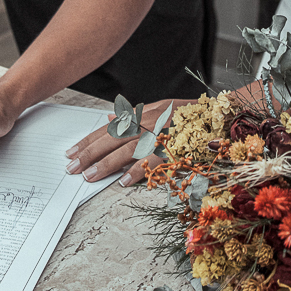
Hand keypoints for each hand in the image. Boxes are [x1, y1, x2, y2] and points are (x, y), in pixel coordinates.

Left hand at [64, 98, 194, 186]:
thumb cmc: (190, 115)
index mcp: (142, 114)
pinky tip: (123, 181)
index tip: (71, 152)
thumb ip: (134, 114)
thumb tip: (110, 116)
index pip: (108, 128)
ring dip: (106, 164)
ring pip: (127, 150)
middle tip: (72, 168)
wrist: (219, 116)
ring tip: (90, 176)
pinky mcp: (174, 149)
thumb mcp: (160, 108)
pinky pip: (153, 161)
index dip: (89, 140)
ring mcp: (160, 135)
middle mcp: (148, 122)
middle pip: (112, 138)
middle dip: (90, 153)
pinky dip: (138, 171)